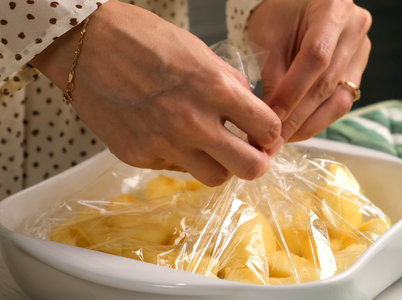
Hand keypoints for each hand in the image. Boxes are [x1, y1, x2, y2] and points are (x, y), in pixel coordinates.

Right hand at [31, 0, 281, 185]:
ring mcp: (164, 144)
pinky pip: (176, 169)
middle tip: (250, 152)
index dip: (272, 134)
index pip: (268, 129)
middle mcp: (192, 122)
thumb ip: (229, 85)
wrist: (87, 45)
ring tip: (212, 148)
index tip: (266, 134)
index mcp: (215, 88)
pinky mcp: (138, 157)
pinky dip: (182, 158)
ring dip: (221, 165)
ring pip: (214, 178)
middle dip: (257, 161)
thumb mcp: (200, 52)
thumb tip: (248, 111)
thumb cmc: (143, 40)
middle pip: (250, 168)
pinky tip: (171, 137)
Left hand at [248, 0, 370, 140]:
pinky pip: (341, 102)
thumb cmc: (279, 16)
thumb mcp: (268, 38)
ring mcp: (361, 51)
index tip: (272, 116)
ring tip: (285, 139)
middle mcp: (354, 29)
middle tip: (274, 140)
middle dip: (298, 117)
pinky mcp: (358, 70)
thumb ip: (273, 75)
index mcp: (332, 9)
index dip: (293, 91)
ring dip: (310, 124)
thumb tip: (270, 119)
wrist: (296, 6)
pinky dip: (318, 119)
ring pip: (339, 100)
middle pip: (328, 83)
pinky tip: (299, 129)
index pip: (316, 58)